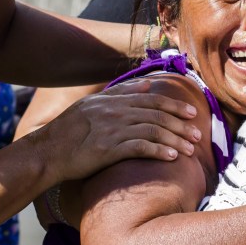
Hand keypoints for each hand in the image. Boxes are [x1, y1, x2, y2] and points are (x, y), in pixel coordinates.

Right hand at [32, 79, 200, 183]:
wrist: (47, 153)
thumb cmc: (68, 132)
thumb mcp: (91, 106)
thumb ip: (120, 94)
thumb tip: (147, 86)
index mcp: (111, 99)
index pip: (150, 97)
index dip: (174, 103)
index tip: (191, 111)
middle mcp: (114, 110)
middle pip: (156, 113)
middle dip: (181, 122)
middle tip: (198, 132)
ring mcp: (111, 129)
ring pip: (153, 129)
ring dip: (175, 139)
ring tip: (190, 149)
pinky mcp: (108, 148)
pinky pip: (140, 147)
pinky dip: (159, 151)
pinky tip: (172, 158)